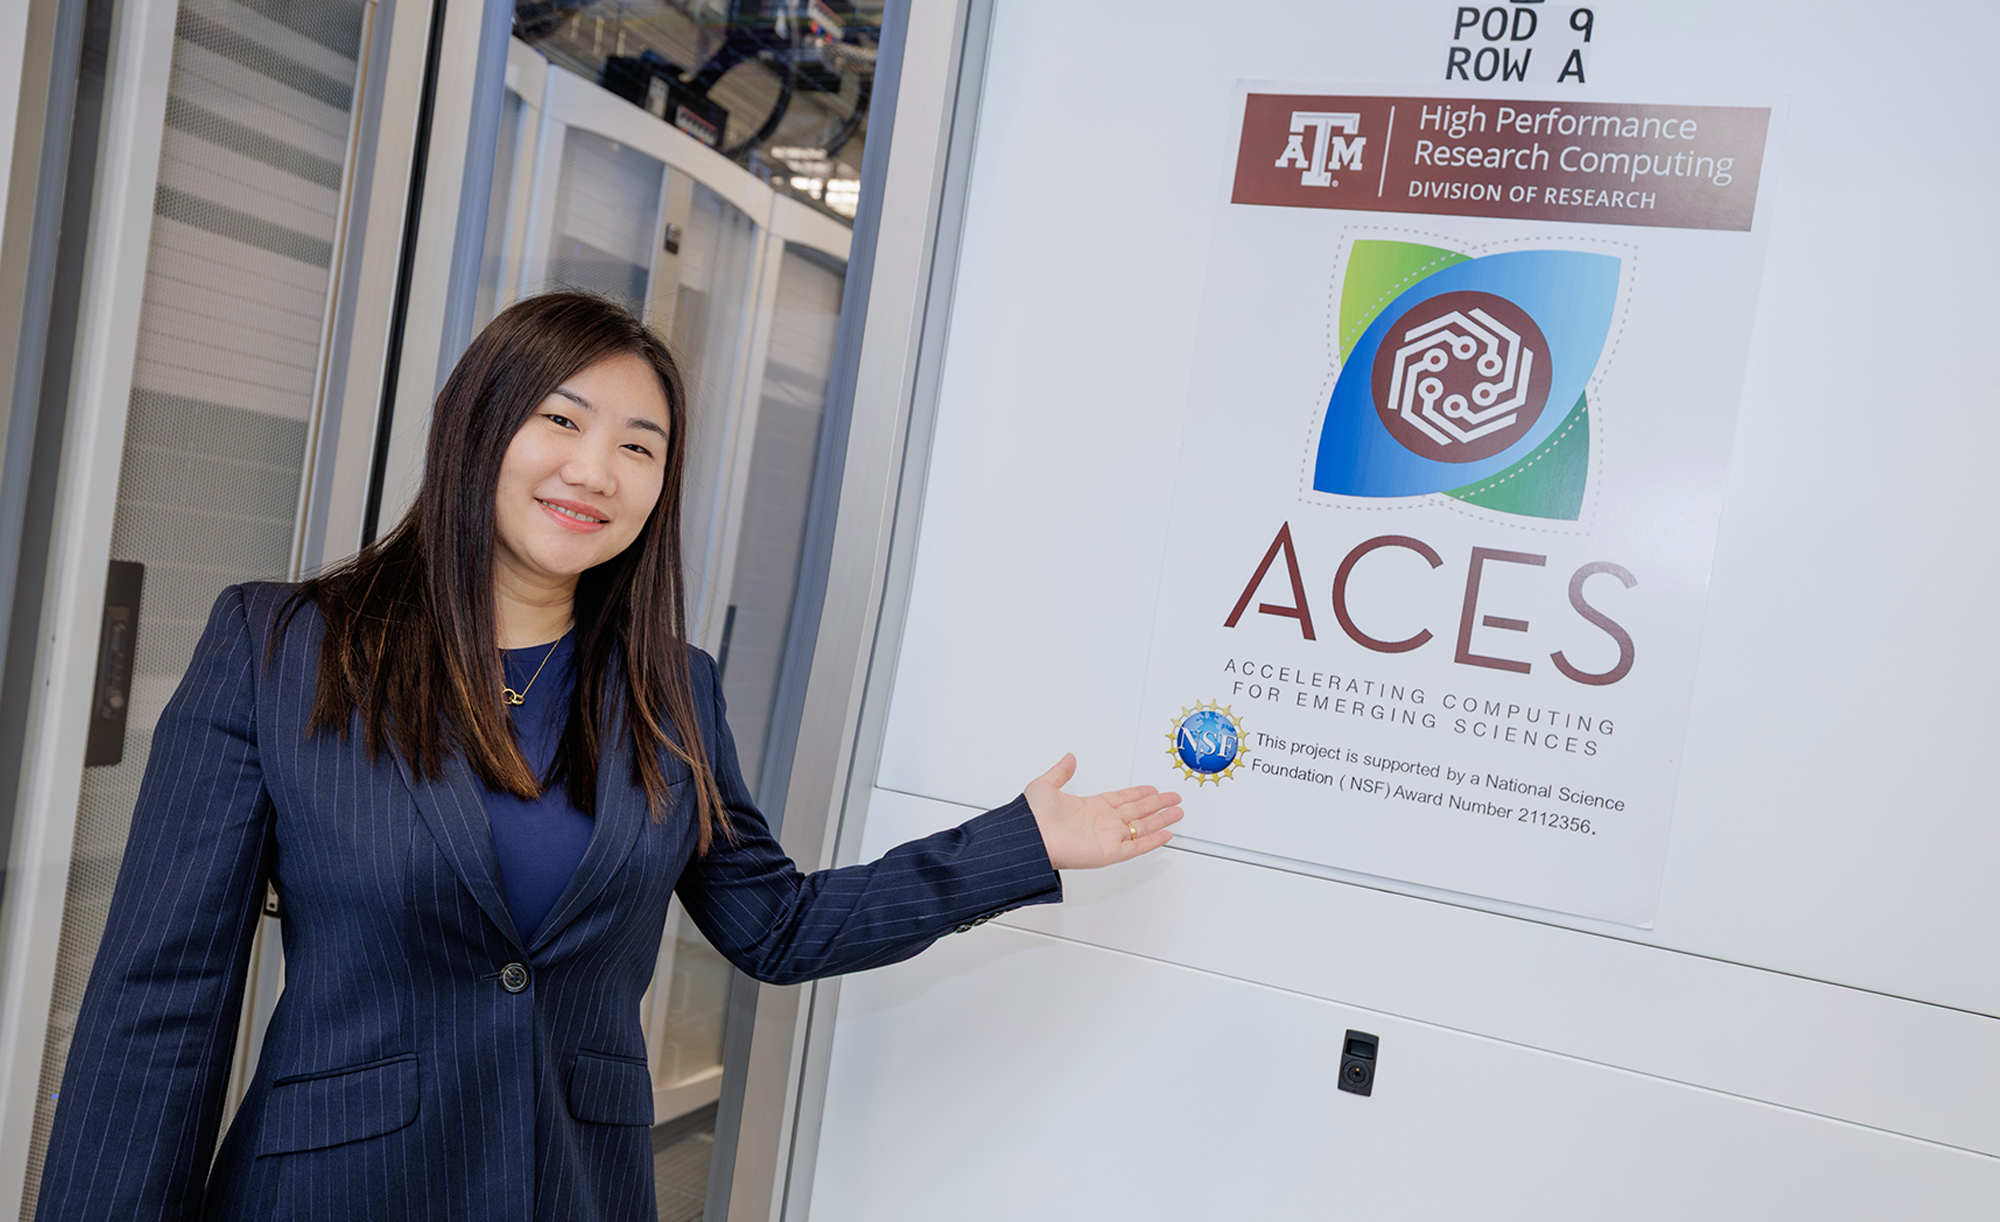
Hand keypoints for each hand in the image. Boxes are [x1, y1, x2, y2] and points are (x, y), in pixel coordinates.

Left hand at [1023, 754, 1183, 870]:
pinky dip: (1152, 841)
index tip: (1153, 789)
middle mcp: (1102, 822)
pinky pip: (1137, 846)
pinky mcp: (1109, 852)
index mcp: (1090, 807)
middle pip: (1138, 811)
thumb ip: (1060, 772)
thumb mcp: (1045, 785)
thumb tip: (1068, 758)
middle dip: (1157, 804)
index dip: (1139, 793)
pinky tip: (1166, 834)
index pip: (1122, 799)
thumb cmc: (1033, 817)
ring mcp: (1107, 838)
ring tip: (1178, 813)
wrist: (1030, 838)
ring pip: (1142, 827)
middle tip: (1174, 799)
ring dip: (1161, 820)